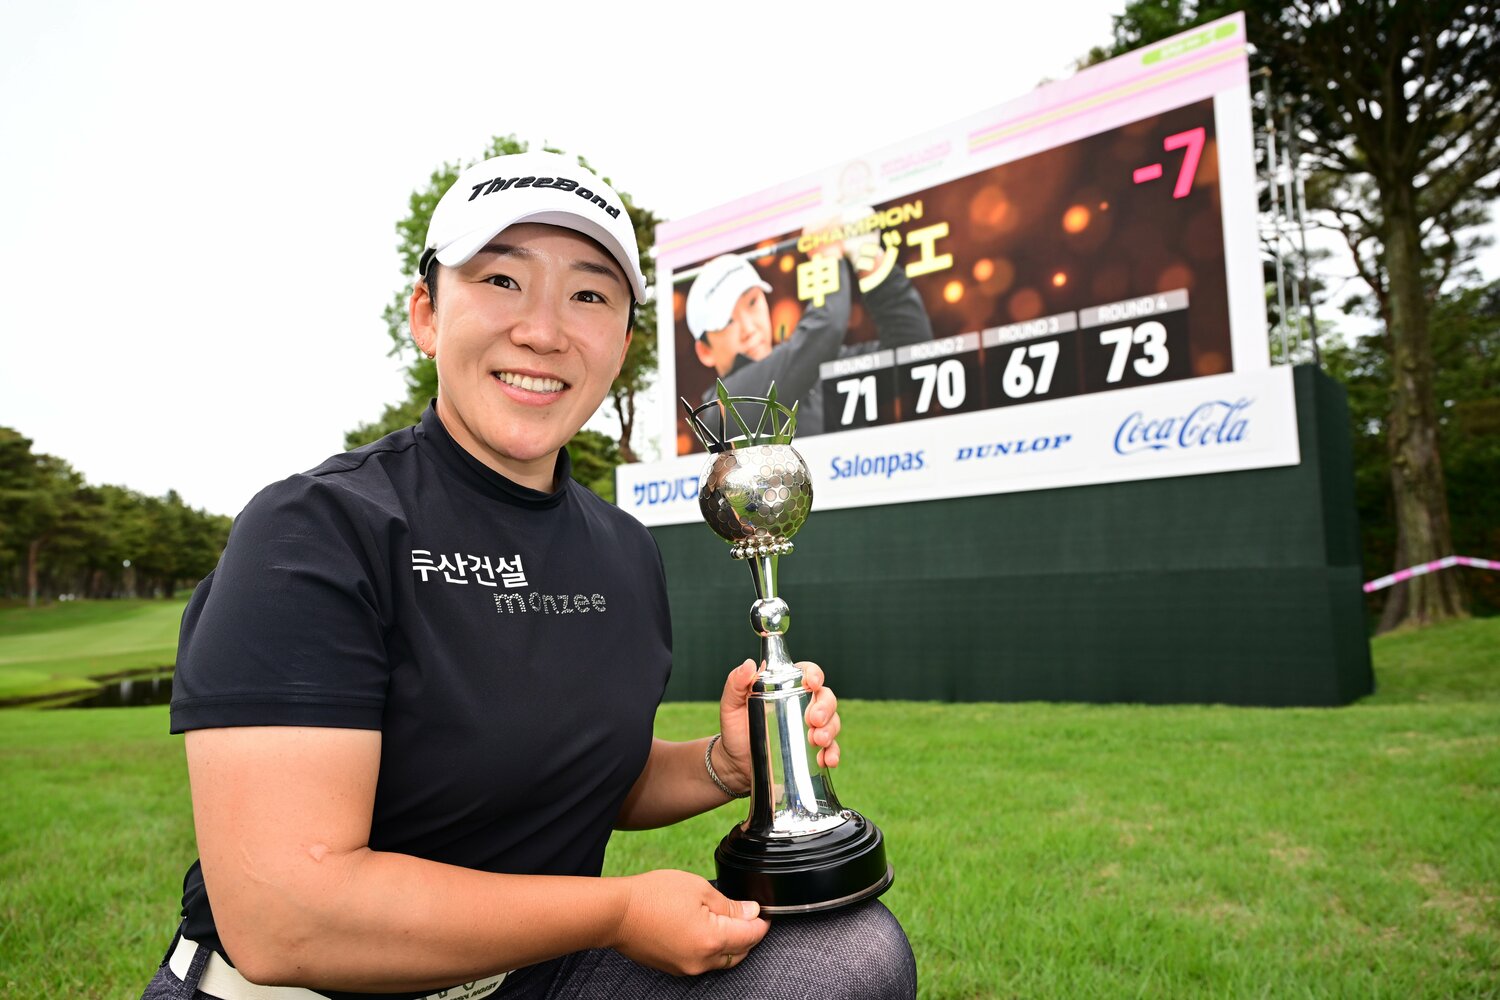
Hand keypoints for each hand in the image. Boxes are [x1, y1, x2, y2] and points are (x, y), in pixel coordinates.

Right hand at [612, 870, 768, 974]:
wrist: (618, 914)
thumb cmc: (653, 896)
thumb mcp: (698, 889)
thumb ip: (729, 904)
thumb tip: (751, 912)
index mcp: (712, 939)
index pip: (750, 936)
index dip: (761, 923)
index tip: (764, 913)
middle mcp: (702, 961)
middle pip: (739, 952)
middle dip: (748, 935)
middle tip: (749, 915)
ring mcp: (687, 968)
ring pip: (722, 960)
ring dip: (731, 944)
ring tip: (727, 921)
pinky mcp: (675, 968)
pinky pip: (703, 962)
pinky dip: (712, 949)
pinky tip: (706, 931)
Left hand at [717, 659, 842, 790]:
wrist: (735, 765)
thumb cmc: (734, 730)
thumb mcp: (731, 705)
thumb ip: (735, 683)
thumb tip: (749, 664)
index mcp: (786, 688)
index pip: (807, 674)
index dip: (814, 674)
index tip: (811, 682)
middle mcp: (802, 704)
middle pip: (825, 697)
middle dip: (825, 707)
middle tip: (814, 720)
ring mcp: (810, 728)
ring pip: (832, 722)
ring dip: (830, 730)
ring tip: (817, 740)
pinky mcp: (813, 750)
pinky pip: (831, 748)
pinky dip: (833, 753)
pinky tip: (828, 760)